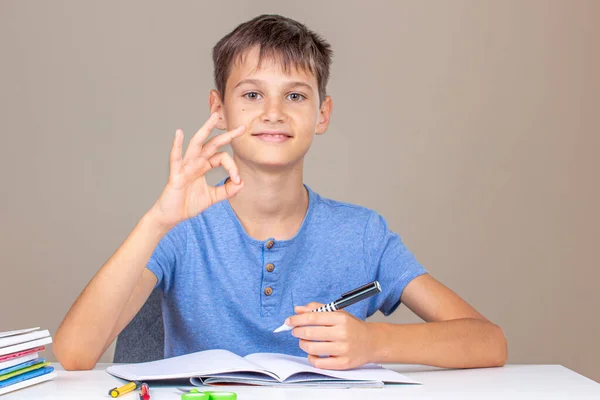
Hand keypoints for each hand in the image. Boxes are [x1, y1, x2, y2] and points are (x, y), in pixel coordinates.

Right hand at [150, 113, 245, 227]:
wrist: (172, 216)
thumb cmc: (188, 204)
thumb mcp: (213, 197)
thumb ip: (227, 190)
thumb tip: (242, 183)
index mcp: (204, 166)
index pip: (222, 158)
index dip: (232, 168)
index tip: (237, 180)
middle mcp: (195, 162)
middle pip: (212, 144)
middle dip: (227, 135)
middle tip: (242, 127)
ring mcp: (185, 166)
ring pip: (196, 144)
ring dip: (205, 130)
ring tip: (214, 117)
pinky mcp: (176, 174)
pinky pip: (176, 158)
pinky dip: (177, 145)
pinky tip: (179, 133)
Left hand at [286, 302, 373, 369]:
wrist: (372, 342)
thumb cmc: (352, 327)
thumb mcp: (338, 313)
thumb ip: (317, 308)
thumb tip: (298, 310)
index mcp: (340, 318)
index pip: (313, 317)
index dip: (297, 319)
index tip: (289, 321)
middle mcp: (342, 333)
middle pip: (310, 333)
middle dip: (297, 331)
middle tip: (295, 331)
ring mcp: (343, 349)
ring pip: (311, 348)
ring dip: (302, 344)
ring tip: (304, 341)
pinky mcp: (343, 363)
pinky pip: (318, 363)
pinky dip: (311, 357)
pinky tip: (313, 352)